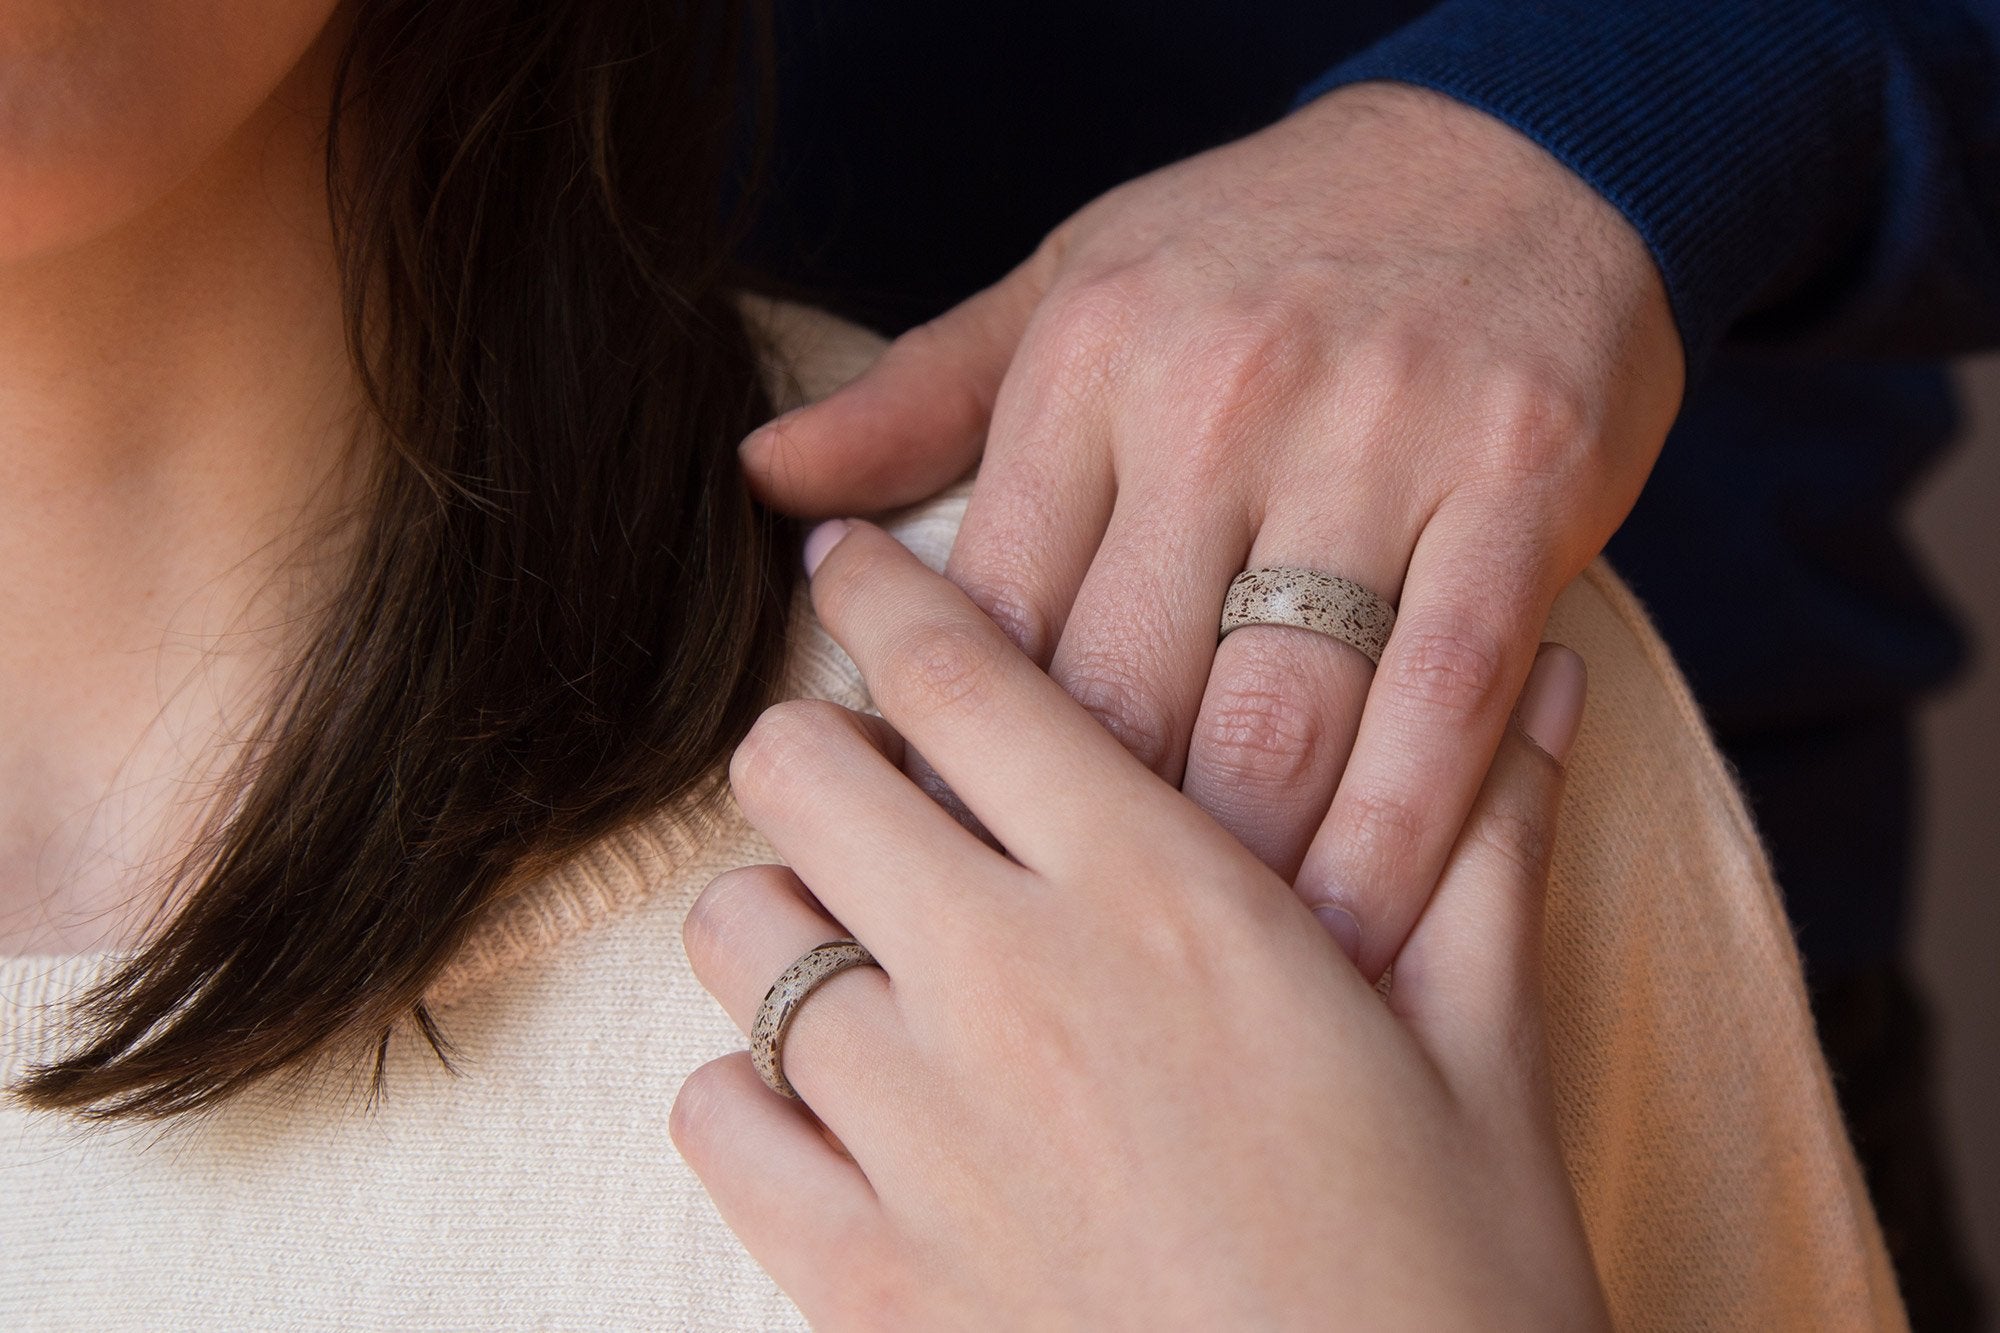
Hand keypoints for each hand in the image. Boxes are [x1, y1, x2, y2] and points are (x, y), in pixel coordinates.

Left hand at [672, 520, 1606, 1329]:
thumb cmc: (1457, 1287)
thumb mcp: (1490, 1057)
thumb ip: (1483, 847)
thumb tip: (1544, 683)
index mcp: (1168, 904)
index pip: (961, 678)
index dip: (883, 593)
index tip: (850, 566)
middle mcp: (1012, 991)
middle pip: (798, 775)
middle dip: (818, 751)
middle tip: (879, 785)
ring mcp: (915, 1140)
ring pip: (733, 933)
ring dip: (782, 915)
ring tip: (865, 949)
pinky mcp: (857, 1279)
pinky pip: (711, 1117)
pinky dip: (746, 1088)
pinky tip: (839, 1109)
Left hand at [741, 83, 1680, 976]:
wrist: (1520, 147)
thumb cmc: (1267, 241)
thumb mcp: (1076, 282)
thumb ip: (923, 397)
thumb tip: (764, 483)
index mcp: (1086, 366)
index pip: (987, 619)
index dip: (945, 785)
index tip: (931, 913)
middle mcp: (1214, 401)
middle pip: (1111, 693)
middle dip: (1060, 874)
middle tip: (1027, 1020)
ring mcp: (1376, 444)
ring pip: (1272, 714)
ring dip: (1220, 892)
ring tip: (1172, 1042)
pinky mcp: (1521, 489)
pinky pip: (1441, 698)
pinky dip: (1399, 837)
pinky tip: (1347, 947)